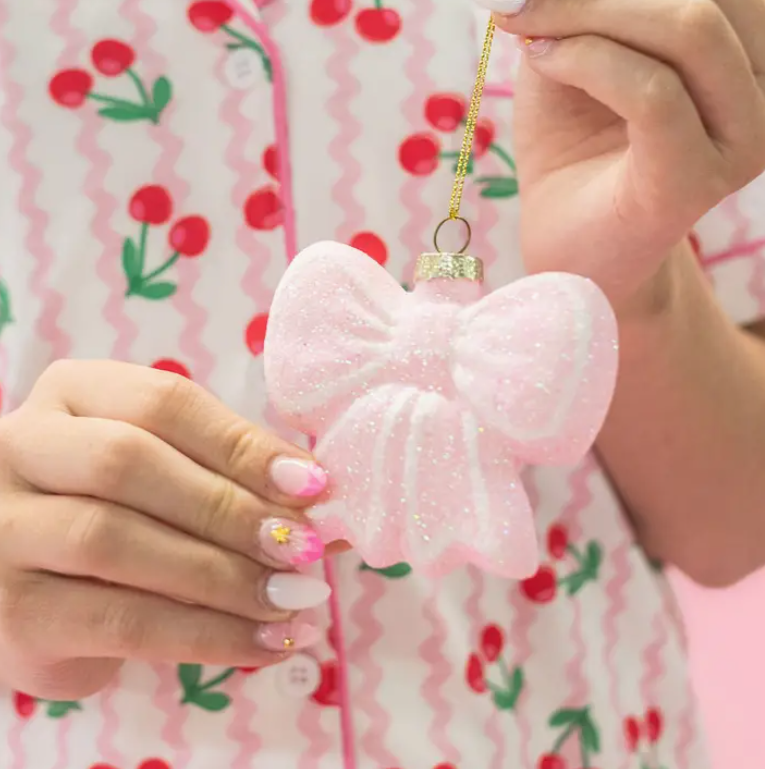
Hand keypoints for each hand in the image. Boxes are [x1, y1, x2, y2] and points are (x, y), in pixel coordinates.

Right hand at [0, 360, 329, 699]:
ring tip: (293, 600)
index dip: (244, 445)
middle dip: (230, 510)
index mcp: (75, 394)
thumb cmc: (128, 509)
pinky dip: (206, 636)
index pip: (164, 404)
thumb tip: (326, 504)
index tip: (313, 485)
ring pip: (115, 542)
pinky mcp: (12, 611)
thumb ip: (238, 476)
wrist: (47, 586)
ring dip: (224, 577)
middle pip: (128, 464)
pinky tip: (264, 643)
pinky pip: (118, 621)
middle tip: (302, 548)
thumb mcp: (175, 471)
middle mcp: (22, 448)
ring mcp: (4, 528)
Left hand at [478, 0, 764, 308]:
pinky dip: (588, 60)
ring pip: (690, 31)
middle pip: (709, 1)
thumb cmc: (571, 156)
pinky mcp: (694, 180)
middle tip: (528, 2)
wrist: (570, 252)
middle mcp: (760, 97)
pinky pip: (654, 92)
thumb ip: (584, 15)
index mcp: (744, 61)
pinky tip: (543, 60)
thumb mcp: (573, 65)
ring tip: (533, 32)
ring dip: (595, 16)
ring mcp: (738, 142)